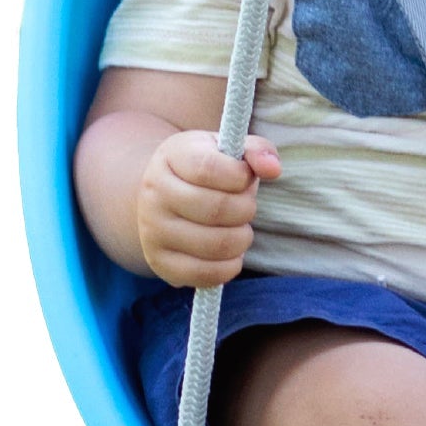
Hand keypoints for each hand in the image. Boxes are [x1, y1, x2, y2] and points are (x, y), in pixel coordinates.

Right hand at [136, 131, 282, 288]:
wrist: (164, 197)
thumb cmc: (208, 172)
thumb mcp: (228, 151)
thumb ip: (256, 151)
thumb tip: (272, 168)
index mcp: (172, 157)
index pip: (208, 168)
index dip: (240, 176)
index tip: (245, 178)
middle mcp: (155, 193)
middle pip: (217, 209)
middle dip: (246, 210)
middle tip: (245, 208)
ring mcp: (152, 230)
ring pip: (215, 244)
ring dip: (242, 239)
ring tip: (239, 229)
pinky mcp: (159, 262)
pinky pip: (205, 275)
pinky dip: (230, 267)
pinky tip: (231, 253)